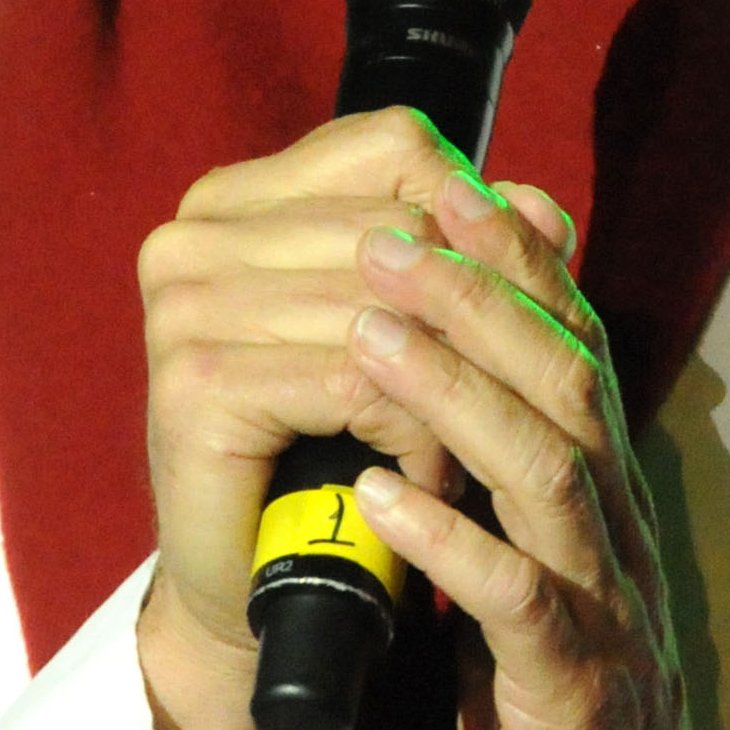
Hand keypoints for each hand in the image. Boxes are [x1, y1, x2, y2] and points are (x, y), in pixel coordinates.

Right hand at [134, 108, 485, 729]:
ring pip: (385, 308)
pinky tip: (431, 481)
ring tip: (476, 450)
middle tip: (514, 387)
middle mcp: (191, 235)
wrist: (258, 582)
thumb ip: (472, 257)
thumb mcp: (411, 337)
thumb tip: (547, 206)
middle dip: (474, 310)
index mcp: (233, 198)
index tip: (517, 282)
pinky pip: (357, 383)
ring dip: (453, 389)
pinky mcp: (195, 386)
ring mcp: (183, 307)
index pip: (391, 147)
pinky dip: (416, 437)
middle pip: (398, 227)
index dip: (474, 206)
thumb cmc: (332, 448)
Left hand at [347, 172, 729, 729]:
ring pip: (545, 466)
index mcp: (600, 488)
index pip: (565, 339)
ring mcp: (603, 604)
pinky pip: (518, 600)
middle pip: (560, 376)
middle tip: (380, 231)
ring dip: (454, 390)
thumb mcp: (529, 561)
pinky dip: (449, 540)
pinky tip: (377, 495)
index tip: (427, 179)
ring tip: (367, 333)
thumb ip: (500, 466)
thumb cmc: (560, 705)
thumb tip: (441, 358)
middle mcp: (614, 525)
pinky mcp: (575, 691)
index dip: (505, 255)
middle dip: (472, 293)